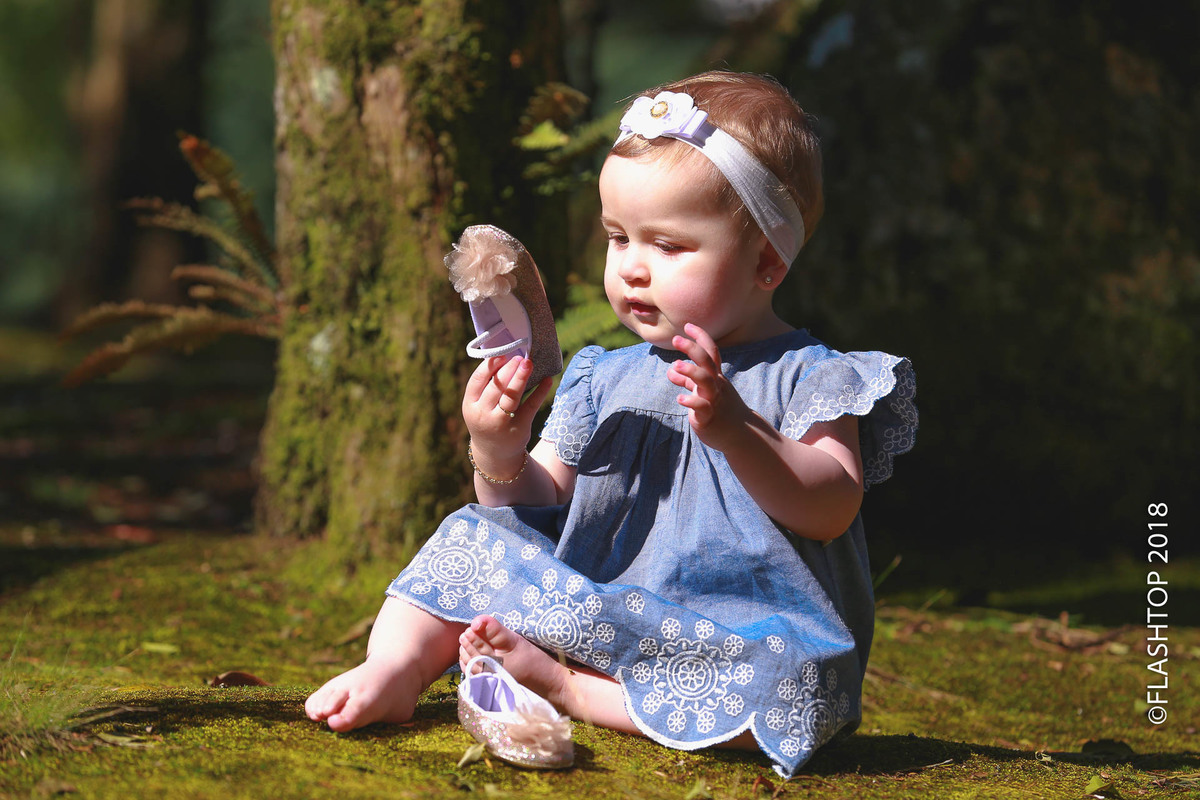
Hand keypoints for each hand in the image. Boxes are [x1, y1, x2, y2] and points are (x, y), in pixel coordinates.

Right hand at [462, 355, 552, 474]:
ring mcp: (501, 423)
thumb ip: (486, 386)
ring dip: (521, 377)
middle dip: (508, 369)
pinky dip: (540, 392)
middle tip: (519, 357)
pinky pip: (531, 406)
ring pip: (511, 396)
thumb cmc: (487, 419)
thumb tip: (505, 356)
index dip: (489, 365)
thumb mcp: (478, 406)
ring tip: (529, 363)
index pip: (477, 380)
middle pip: (496, 387)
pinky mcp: (519, 428)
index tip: (501, 354)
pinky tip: (547, 380)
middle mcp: (483, 414)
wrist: (494, 454)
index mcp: (470, 405)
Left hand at [667, 323, 752, 451]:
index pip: (711, 352)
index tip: (687, 325)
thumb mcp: (704, 391)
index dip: (700, 337)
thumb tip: (671, 369)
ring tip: (675, 365)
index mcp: (716, 377)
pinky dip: (691, 401)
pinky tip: (680, 398)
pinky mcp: (710, 417)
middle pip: (707, 361)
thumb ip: (687, 380)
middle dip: (692, 348)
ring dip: (691, 371)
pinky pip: (702, 406)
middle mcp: (716, 385)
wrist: (740, 435)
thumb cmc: (720, 409)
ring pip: (705, 381)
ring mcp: (714, 400)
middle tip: (676, 339)